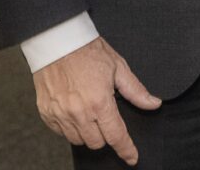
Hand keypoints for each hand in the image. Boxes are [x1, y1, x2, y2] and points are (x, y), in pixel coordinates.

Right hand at [32, 36, 160, 165]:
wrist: (58, 41)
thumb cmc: (88, 52)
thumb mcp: (118, 67)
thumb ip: (136, 91)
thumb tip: (154, 104)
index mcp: (100, 102)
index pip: (116, 136)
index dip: (126, 149)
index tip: (132, 157)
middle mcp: (79, 113)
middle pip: (97, 142)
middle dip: (106, 135)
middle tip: (107, 117)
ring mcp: (60, 114)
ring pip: (78, 140)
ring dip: (88, 133)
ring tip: (90, 113)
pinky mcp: (46, 113)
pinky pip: (61, 133)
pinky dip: (70, 128)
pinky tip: (75, 112)